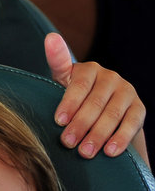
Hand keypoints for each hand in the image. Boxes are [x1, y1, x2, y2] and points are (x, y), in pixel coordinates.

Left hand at [45, 32, 146, 161]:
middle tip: (67, 143)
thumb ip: (57, 62)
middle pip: (94, 103)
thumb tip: (50, 38)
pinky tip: (110, 152)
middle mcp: (110, 77)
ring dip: (98, 135)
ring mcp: (126, 91)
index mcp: (88, 69)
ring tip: (84, 152)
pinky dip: (120, 138)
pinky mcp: (139, 107)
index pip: (79, 85)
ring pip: (112, 114)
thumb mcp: (62, 80)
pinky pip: (132, 123)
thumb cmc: (73, 95)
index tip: (58, 121)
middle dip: (80, 125)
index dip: (69, 103)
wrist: (99, 108)